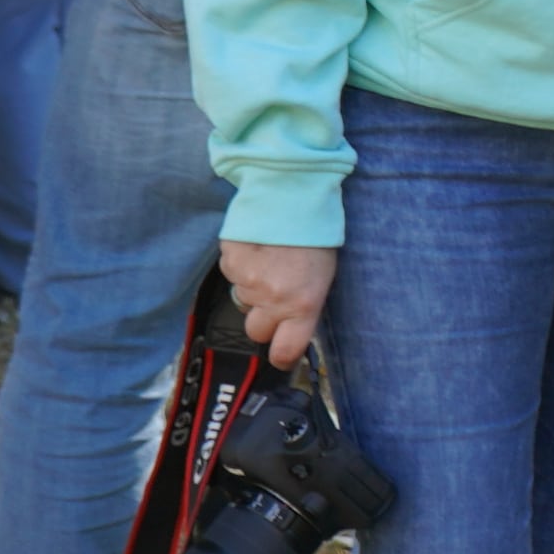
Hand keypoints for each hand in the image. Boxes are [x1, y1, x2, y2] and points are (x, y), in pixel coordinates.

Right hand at [219, 240, 334, 371]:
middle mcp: (274, 299)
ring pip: (242, 300)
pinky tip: (257, 248)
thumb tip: (289, 329)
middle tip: (276, 295)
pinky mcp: (230, 262)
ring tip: (271, 260)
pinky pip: (231, 275)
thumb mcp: (323, 278)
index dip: (281, 357)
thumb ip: (304, 306)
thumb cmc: (317, 238)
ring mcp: (248, 282)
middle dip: (263, 319)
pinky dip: (241, 266)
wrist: (295, 197)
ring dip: (253, 287)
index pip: (285, 350)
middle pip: (256, 331)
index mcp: (304, 305)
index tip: (281, 356)